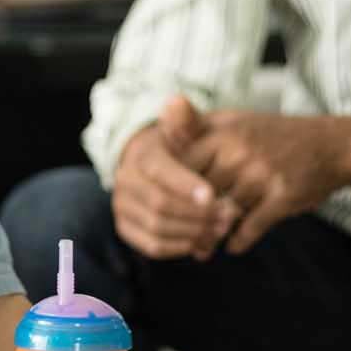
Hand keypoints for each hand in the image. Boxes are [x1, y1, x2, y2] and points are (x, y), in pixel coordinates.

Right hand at [111, 97, 240, 260]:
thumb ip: (186, 120)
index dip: (186, 186)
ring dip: (192, 233)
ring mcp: (123, 206)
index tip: (213, 196)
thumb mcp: (187, 132)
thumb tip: (176, 102)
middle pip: (159, 204)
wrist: (158, 168)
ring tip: (220, 230)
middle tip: (227, 217)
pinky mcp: (126, 228)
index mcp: (141, 156)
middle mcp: (125, 181)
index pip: (161, 172)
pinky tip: (201, 242)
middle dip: (196, 214)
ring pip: (157, 228)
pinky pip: (152, 246)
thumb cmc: (182, 150)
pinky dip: (179, 247)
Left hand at [176, 111, 350, 253]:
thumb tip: (157, 127)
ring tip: (201, 248)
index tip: (162, 207)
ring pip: (223, 213)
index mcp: (222, 131)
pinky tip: (232, 246)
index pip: (180, 165)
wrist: (333, 145)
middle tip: (177, 236)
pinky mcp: (283, 196)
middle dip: (187, 217)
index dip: (169, 190)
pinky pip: (252, 226)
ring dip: (210, 236)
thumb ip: (194, 128)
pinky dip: (239, 240)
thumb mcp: (232, 122)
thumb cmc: (271, 136)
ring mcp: (262, 173)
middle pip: (198, 193)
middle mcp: (239, 150)